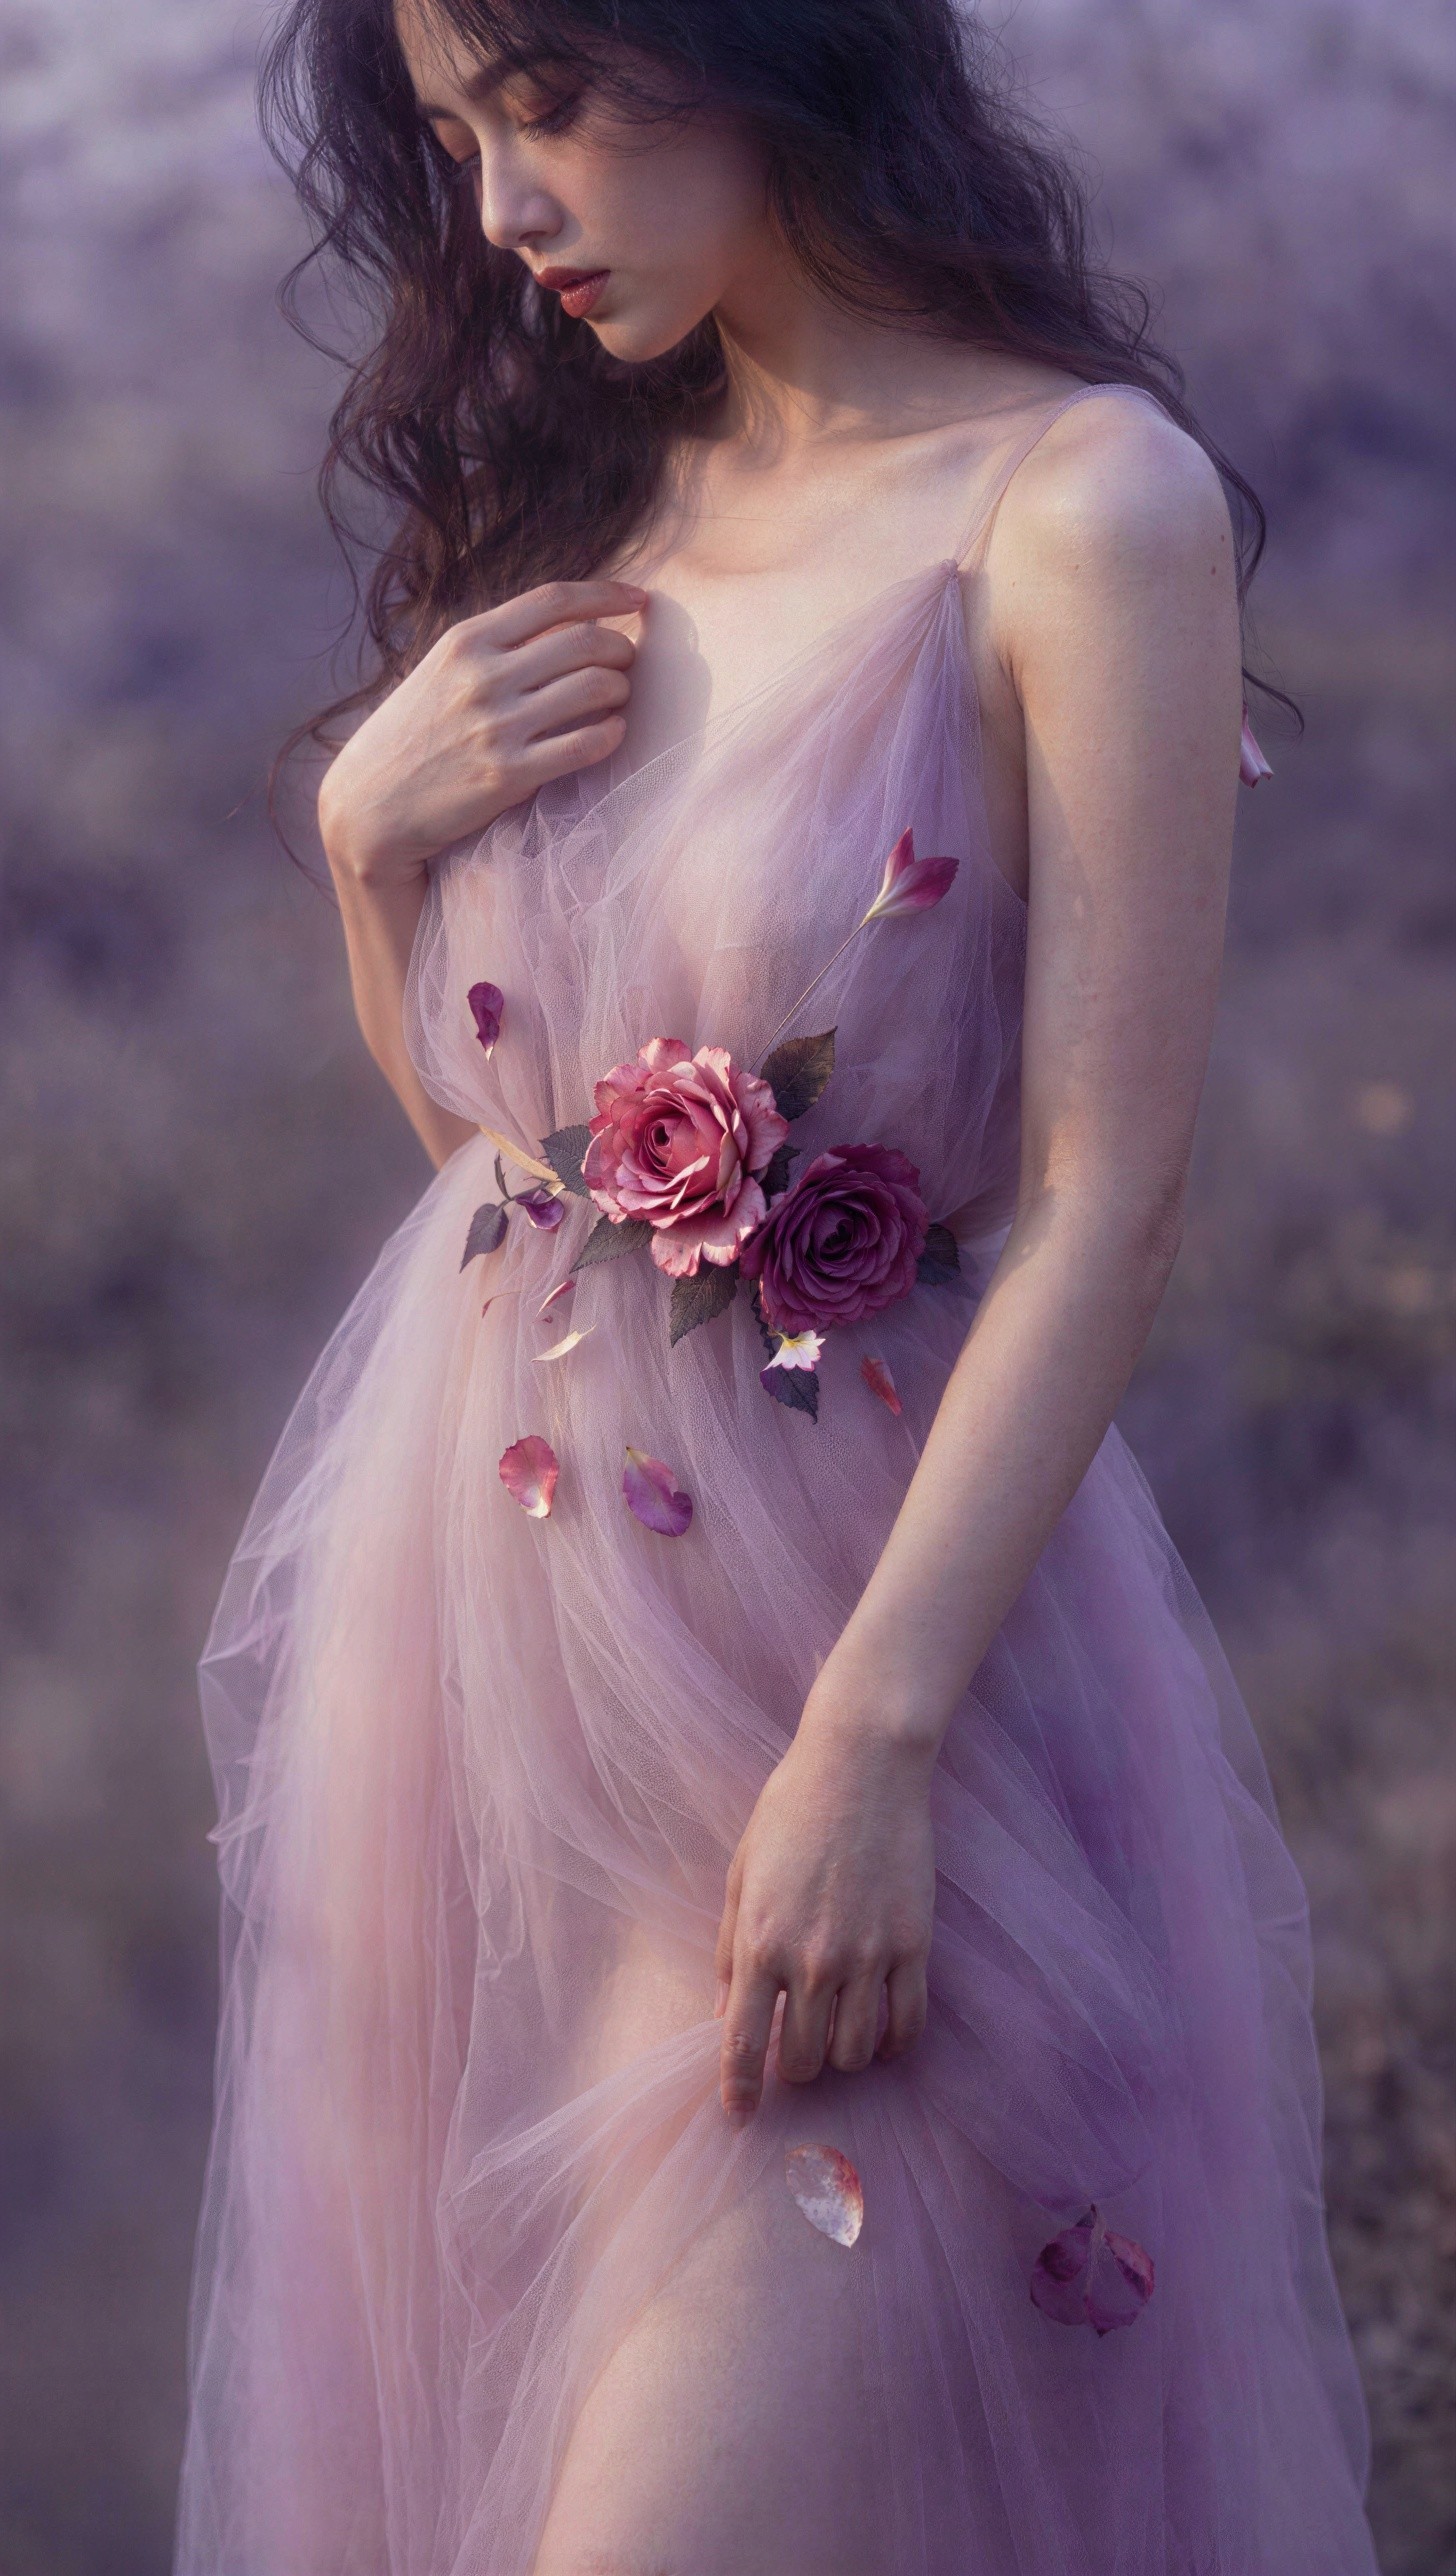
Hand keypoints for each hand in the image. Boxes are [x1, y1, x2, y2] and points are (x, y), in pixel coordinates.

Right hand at [317, 577, 647, 885]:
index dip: (607, 594)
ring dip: (621, 689)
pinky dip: (612, 734)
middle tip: (628, 660)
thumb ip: (494, 647)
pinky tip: (613, 732)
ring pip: (594, 688)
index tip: (638, 598)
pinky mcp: (509, 774)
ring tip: (619, 697)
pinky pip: (586, 744)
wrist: (370, 806)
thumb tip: (563, 626)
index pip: (554, 599)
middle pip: (584, 641)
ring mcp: (497, 725)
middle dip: (621, 647)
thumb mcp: (441, 672)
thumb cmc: (412, 737)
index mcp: (467, 640)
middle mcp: (483, 676)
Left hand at [714, 1708, 935, 2126]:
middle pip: (803, 2061)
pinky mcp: (914, 1946)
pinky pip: (908, 2026)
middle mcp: (812, 1960)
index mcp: (759, 1942)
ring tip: (836, 2032)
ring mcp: (868, 1956)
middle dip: (793, 2067)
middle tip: (793, 2046)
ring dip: (841, 2056)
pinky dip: (893, 2044)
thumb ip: (730, 1949)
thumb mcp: (741, 1874)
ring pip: (854, 2053)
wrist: (862, 1765)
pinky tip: (882, 2032)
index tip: (739, 2115)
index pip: (742, 2045)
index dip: (739, 2091)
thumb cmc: (791, 1811)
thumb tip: (726, 2014)